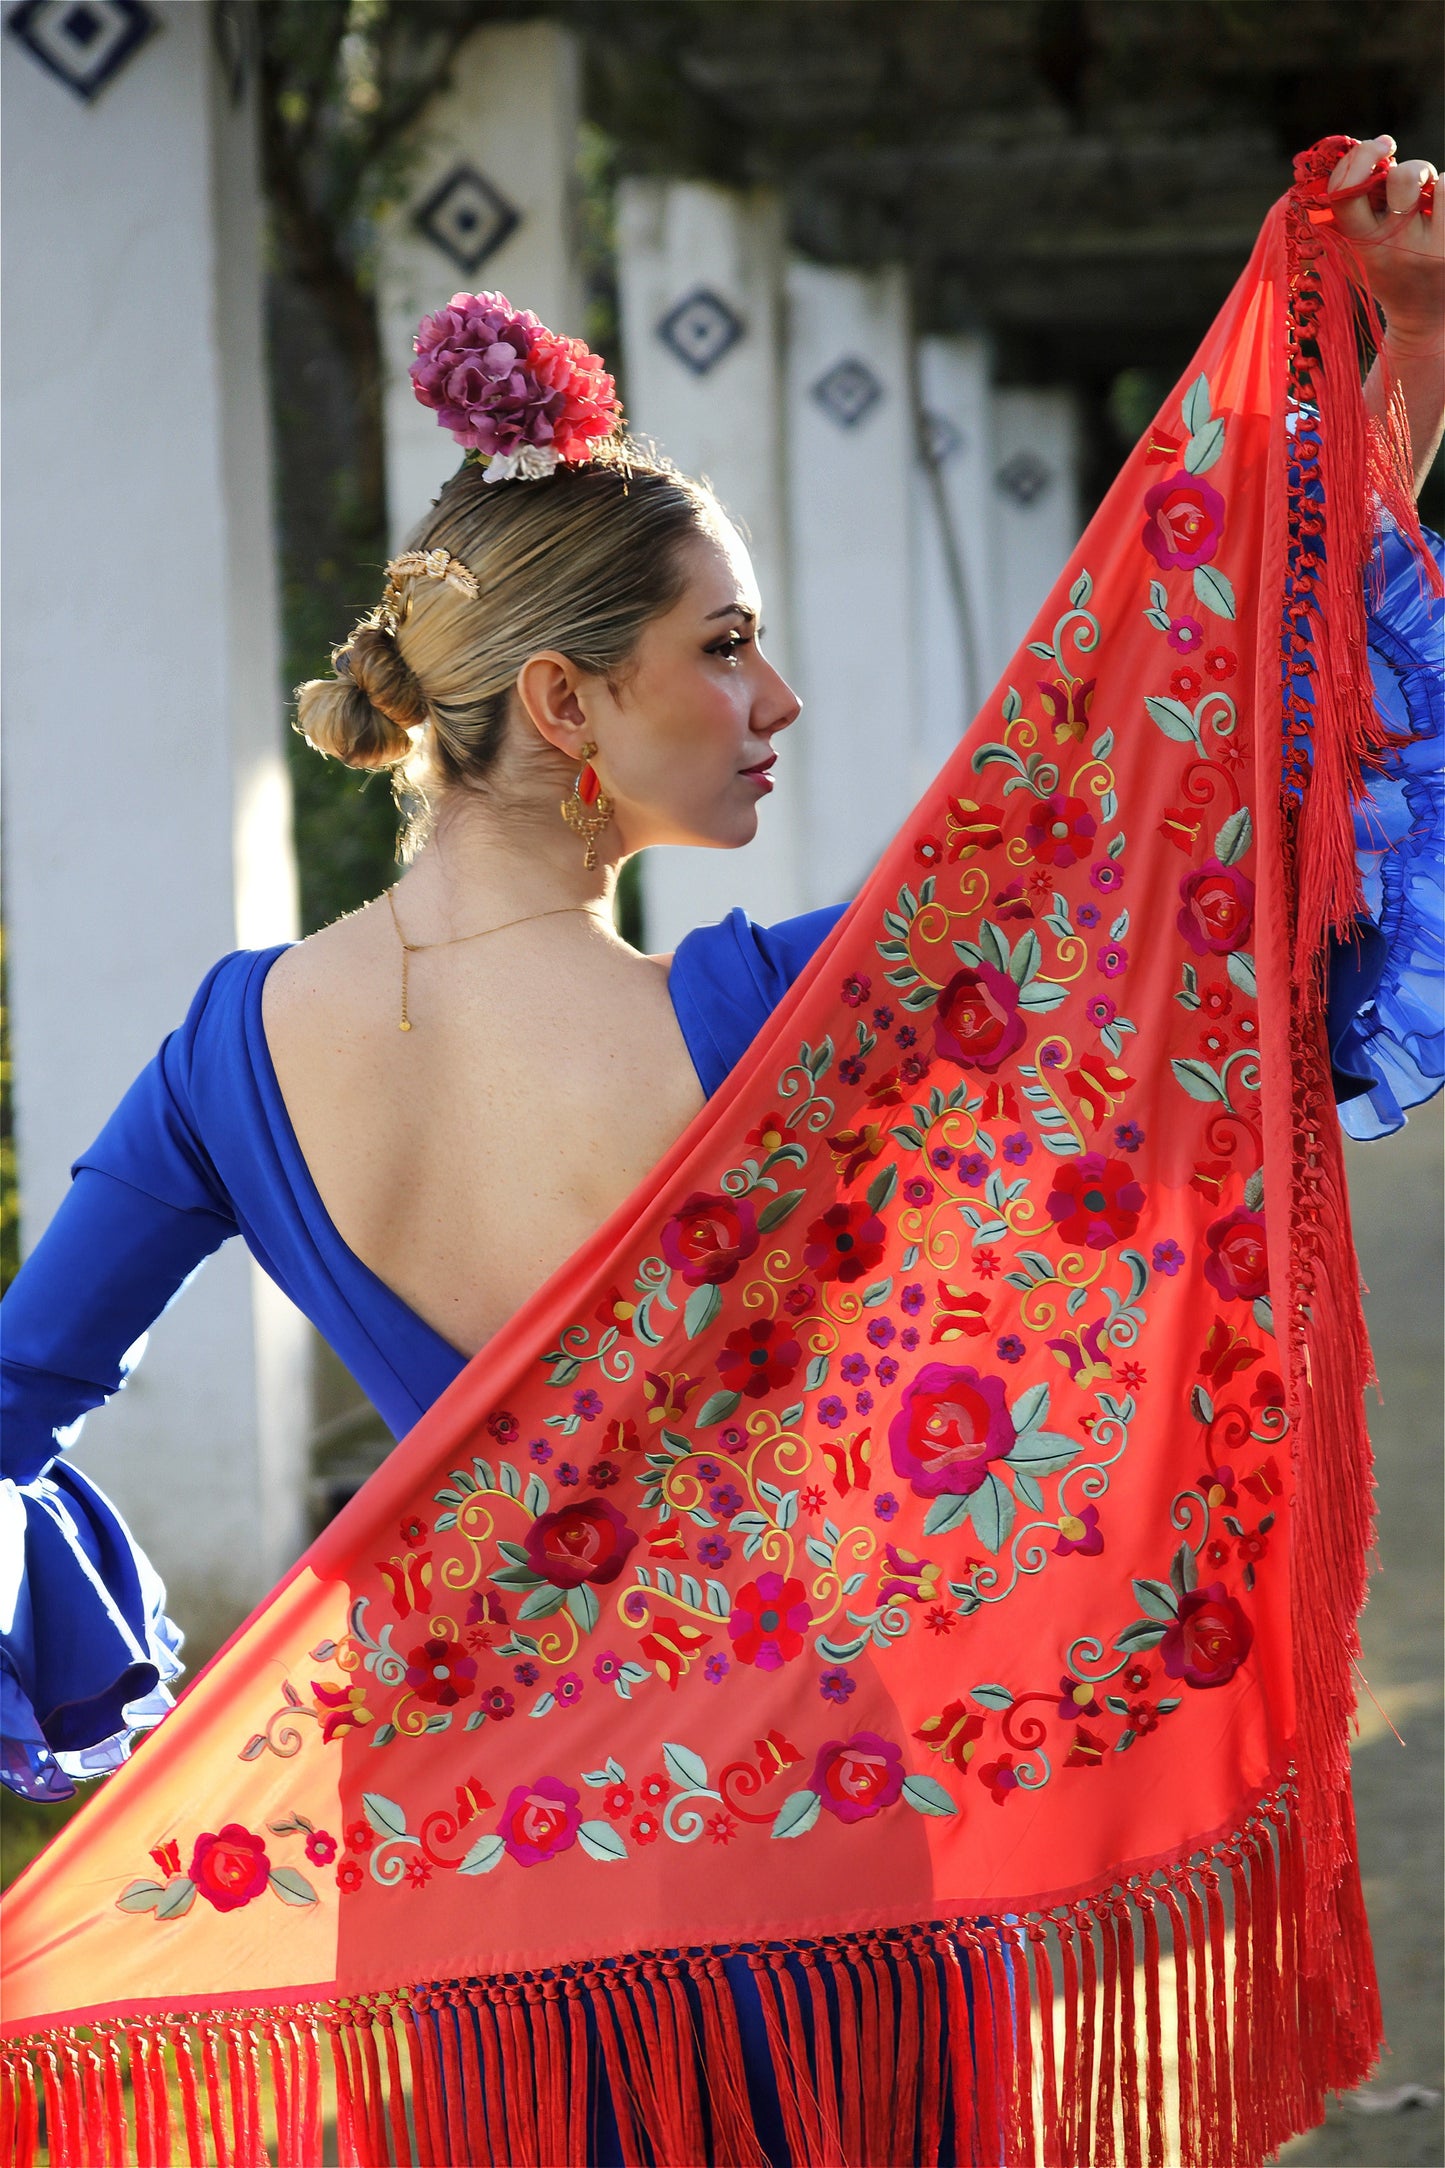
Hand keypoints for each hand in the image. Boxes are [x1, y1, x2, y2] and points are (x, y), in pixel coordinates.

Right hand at [1329, 135, 1442, 352]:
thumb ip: (1351, 211)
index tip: (1377, 147)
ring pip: (1437, 181)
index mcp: (1360, 246)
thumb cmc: (1386, 269)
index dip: (1357, 160)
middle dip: (1407, 165)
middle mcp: (1394, 248)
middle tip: (1403, 167)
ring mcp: (1430, 248)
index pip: (1345, 193)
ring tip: (1426, 201)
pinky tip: (1439, 212)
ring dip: (1430, 180)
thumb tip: (1365, 150)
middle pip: (1401, 177)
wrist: (1421, 317)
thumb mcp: (1356, 250)